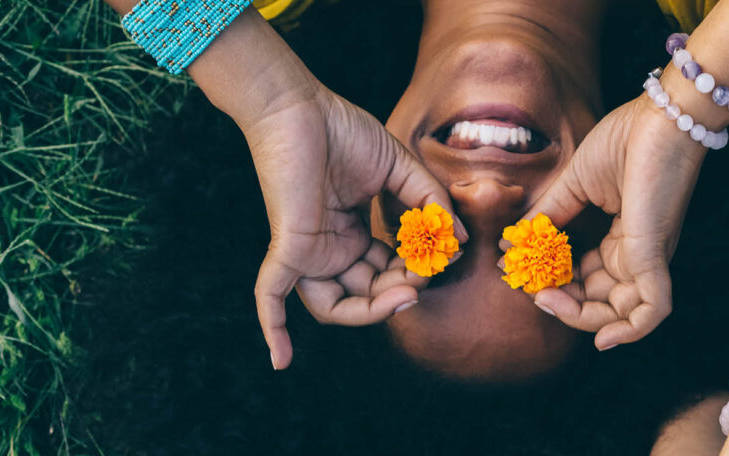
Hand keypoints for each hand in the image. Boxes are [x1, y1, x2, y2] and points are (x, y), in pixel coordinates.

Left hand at [243, 85, 466, 369]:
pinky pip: (272, 297)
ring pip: (334, 305)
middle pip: (367, 293)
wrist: (299, 108)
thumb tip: (456, 237)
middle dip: (402, 291)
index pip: (388, 270)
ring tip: (407, 295)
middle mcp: (329, 247)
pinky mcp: (287, 247)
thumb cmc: (342, 130)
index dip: (417, 270)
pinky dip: (273, 329)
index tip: (444, 252)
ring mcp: (307, 250)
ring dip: (373, 311)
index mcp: (351, 232)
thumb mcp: (399, 169)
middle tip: (427, 275)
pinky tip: (279, 361)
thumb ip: (428, 202)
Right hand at [514, 97, 704, 350]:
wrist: (660, 118)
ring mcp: (649, 257)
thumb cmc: (624, 142)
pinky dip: (629, 332)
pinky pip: (652, 310)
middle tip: (533, 293)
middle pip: (601, 302)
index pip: (588, 278)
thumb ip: (547, 216)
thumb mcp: (574, 184)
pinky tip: (601, 339)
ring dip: (580, 317)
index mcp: (623, 239)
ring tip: (546, 299)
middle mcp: (639, 254)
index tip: (521, 273)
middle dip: (564, 306)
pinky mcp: (655, 255)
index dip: (555, 284)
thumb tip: (513, 244)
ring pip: (621, 313)